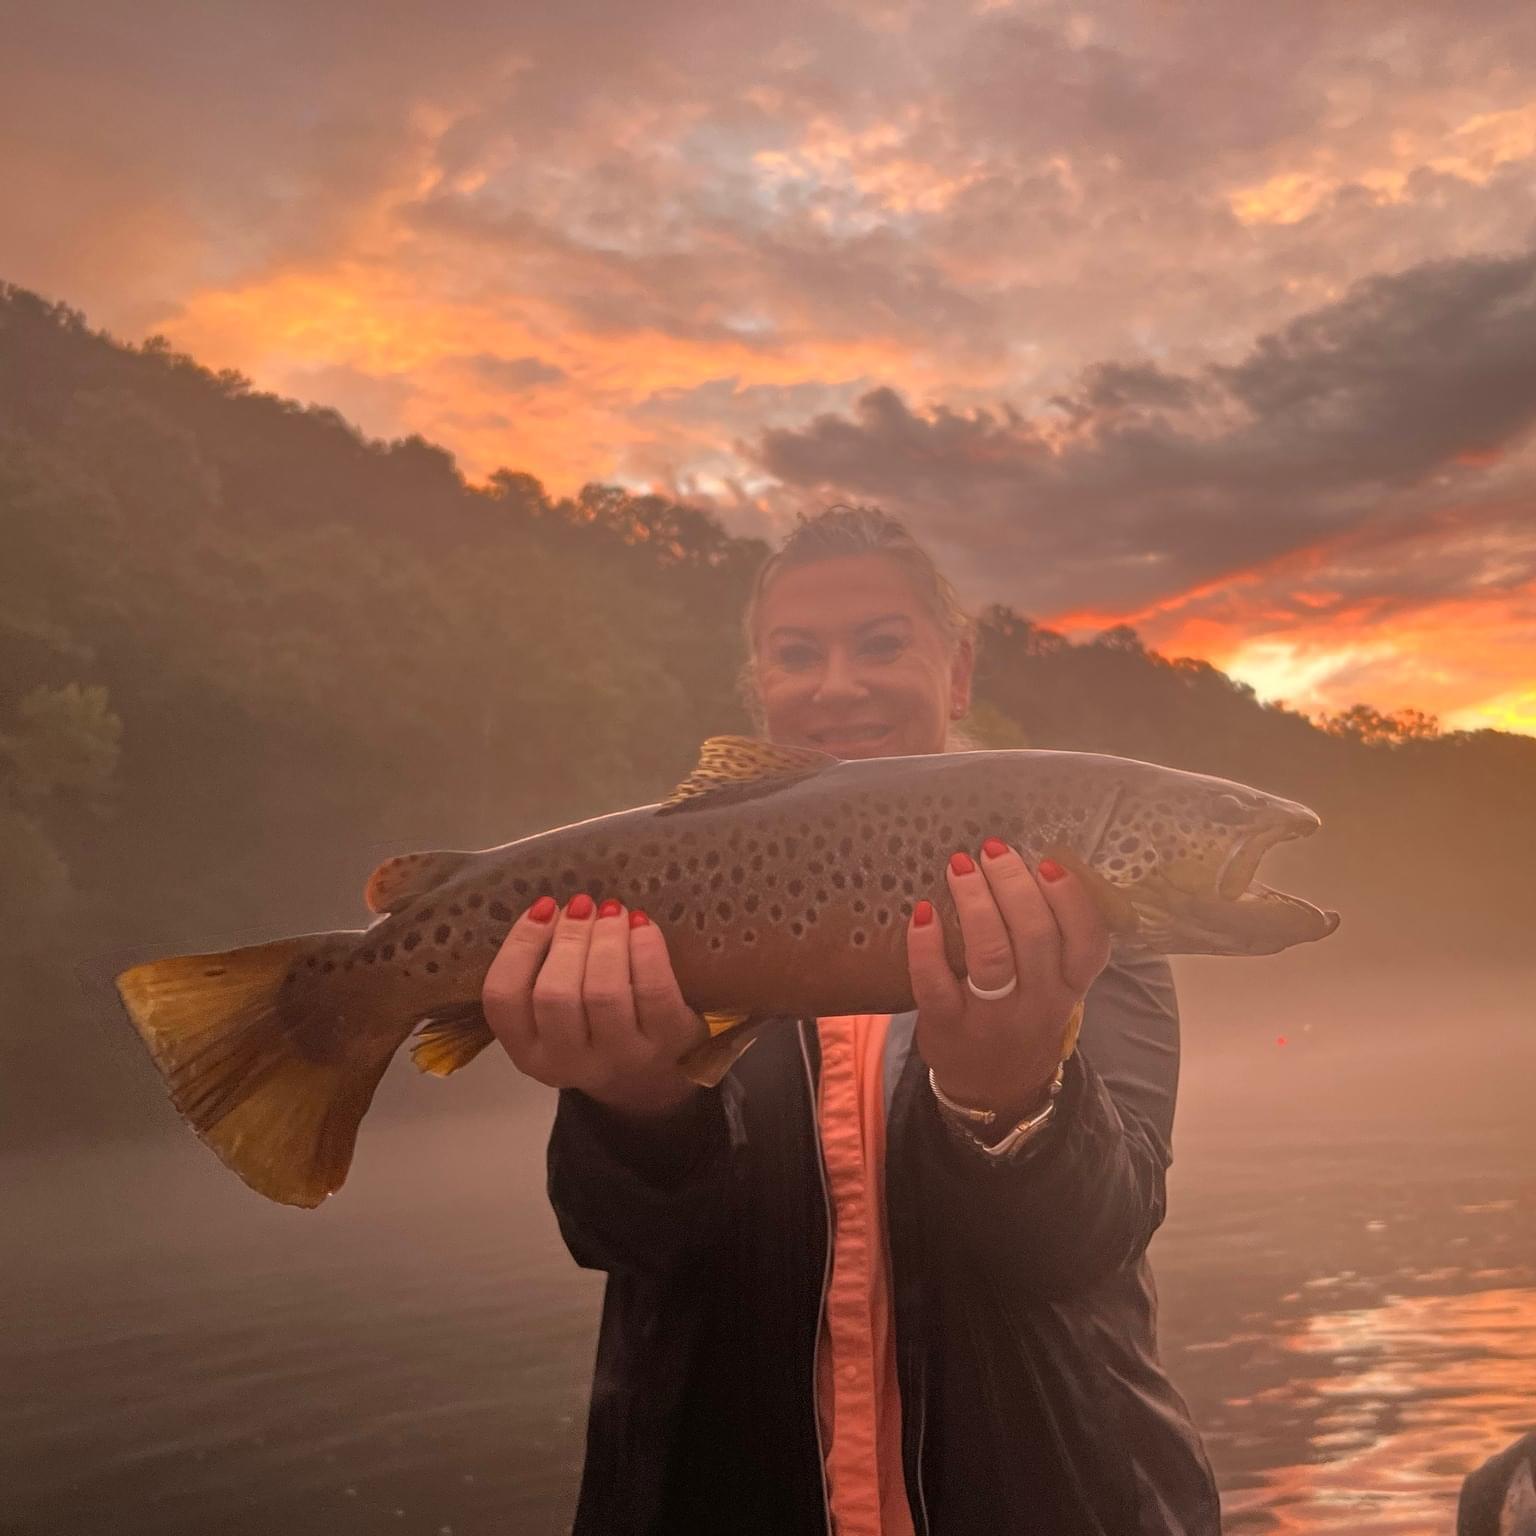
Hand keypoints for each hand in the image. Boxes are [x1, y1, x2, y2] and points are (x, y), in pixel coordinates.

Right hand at [482, 894, 706, 1122]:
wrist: (656, 1069)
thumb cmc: (595, 1025)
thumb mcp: (556, 1013)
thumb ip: (543, 969)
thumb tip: (550, 909)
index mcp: (528, 1051)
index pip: (503, 998)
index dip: (519, 945)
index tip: (544, 906)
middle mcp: (569, 1063)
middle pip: (555, 995)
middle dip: (569, 938)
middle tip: (583, 905)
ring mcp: (620, 1057)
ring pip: (604, 993)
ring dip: (606, 939)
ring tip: (613, 911)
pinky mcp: (667, 1043)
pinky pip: (653, 991)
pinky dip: (646, 950)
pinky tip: (641, 924)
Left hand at [906, 838, 1110, 1125]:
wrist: (993, 1089)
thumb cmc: (1023, 1015)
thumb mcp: (1054, 985)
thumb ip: (1052, 937)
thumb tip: (1027, 860)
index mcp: (1070, 985)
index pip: (1088, 941)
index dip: (1071, 899)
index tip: (1048, 863)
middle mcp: (1038, 1003)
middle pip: (1035, 936)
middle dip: (1012, 885)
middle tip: (992, 851)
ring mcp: (992, 1018)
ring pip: (990, 955)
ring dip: (974, 903)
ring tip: (960, 866)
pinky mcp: (947, 1027)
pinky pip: (935, 983)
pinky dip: (926, 945)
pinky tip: (923, 913)